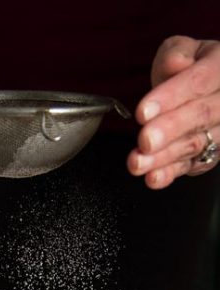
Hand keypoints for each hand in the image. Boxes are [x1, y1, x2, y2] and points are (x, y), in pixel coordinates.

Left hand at [127, 35, 219, 188]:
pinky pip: (193, 165)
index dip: (171, 96)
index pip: (199, 81)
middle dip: (169, 130)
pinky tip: (154, 177)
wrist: (202, 90)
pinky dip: (171, 173)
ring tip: (138, 162)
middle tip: (145, 140)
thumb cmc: (189, 69)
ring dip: (164, 157)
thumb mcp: (181, 51)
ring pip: (196, 144)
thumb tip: (176, 65)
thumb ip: (176, 55)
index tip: (143, 111)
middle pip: (202, 115)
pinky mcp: (212, 154)